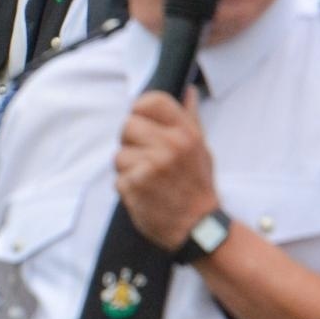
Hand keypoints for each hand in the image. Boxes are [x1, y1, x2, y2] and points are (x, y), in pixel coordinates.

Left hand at [113, 88, 217, 250]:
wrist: (199, 227)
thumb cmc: (198, 185)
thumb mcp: (201, 149)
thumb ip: (190, 118)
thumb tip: (188, 91)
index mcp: (185, 133)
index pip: (151, 101)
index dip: (140, 110)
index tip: (142, 123)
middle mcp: (169, 146)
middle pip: (127, 126)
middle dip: (130, 143)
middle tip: (145, 159)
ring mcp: (152, 167)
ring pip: (119, 155)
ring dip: (128, 170)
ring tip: (148, 181)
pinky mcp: (136, 187)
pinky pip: (118, 179)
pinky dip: (127, 188)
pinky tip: (145, 194)